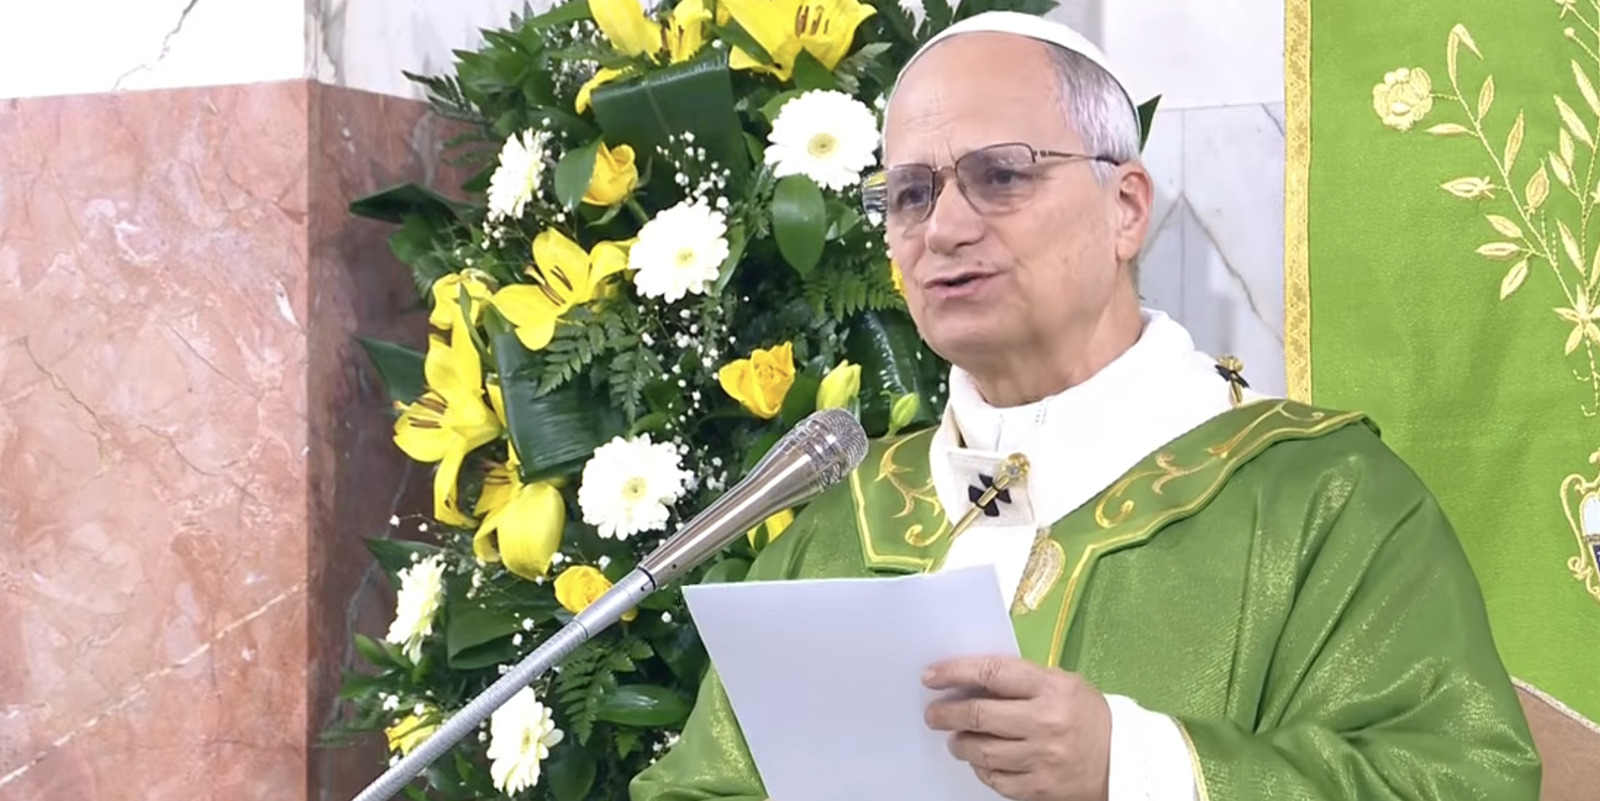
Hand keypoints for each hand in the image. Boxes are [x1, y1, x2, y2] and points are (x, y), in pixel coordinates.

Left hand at [922, 656, 1111, 800]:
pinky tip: (981, 761)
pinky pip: (994, 779)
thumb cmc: (1087, 716)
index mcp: (1052, 688)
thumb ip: (1021, 680)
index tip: (931, 675)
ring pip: (980, 751)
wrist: (1122, 760)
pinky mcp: (1039, 788)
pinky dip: (981, 769)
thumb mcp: (1062, 683)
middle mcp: (1046, 722)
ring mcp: (1042, 758)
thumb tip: (970, 681)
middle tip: (934, 714)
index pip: (991, 673)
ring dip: (960, 744)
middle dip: (946, 714)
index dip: (955, 672)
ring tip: (957, 740)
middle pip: (978, 715)